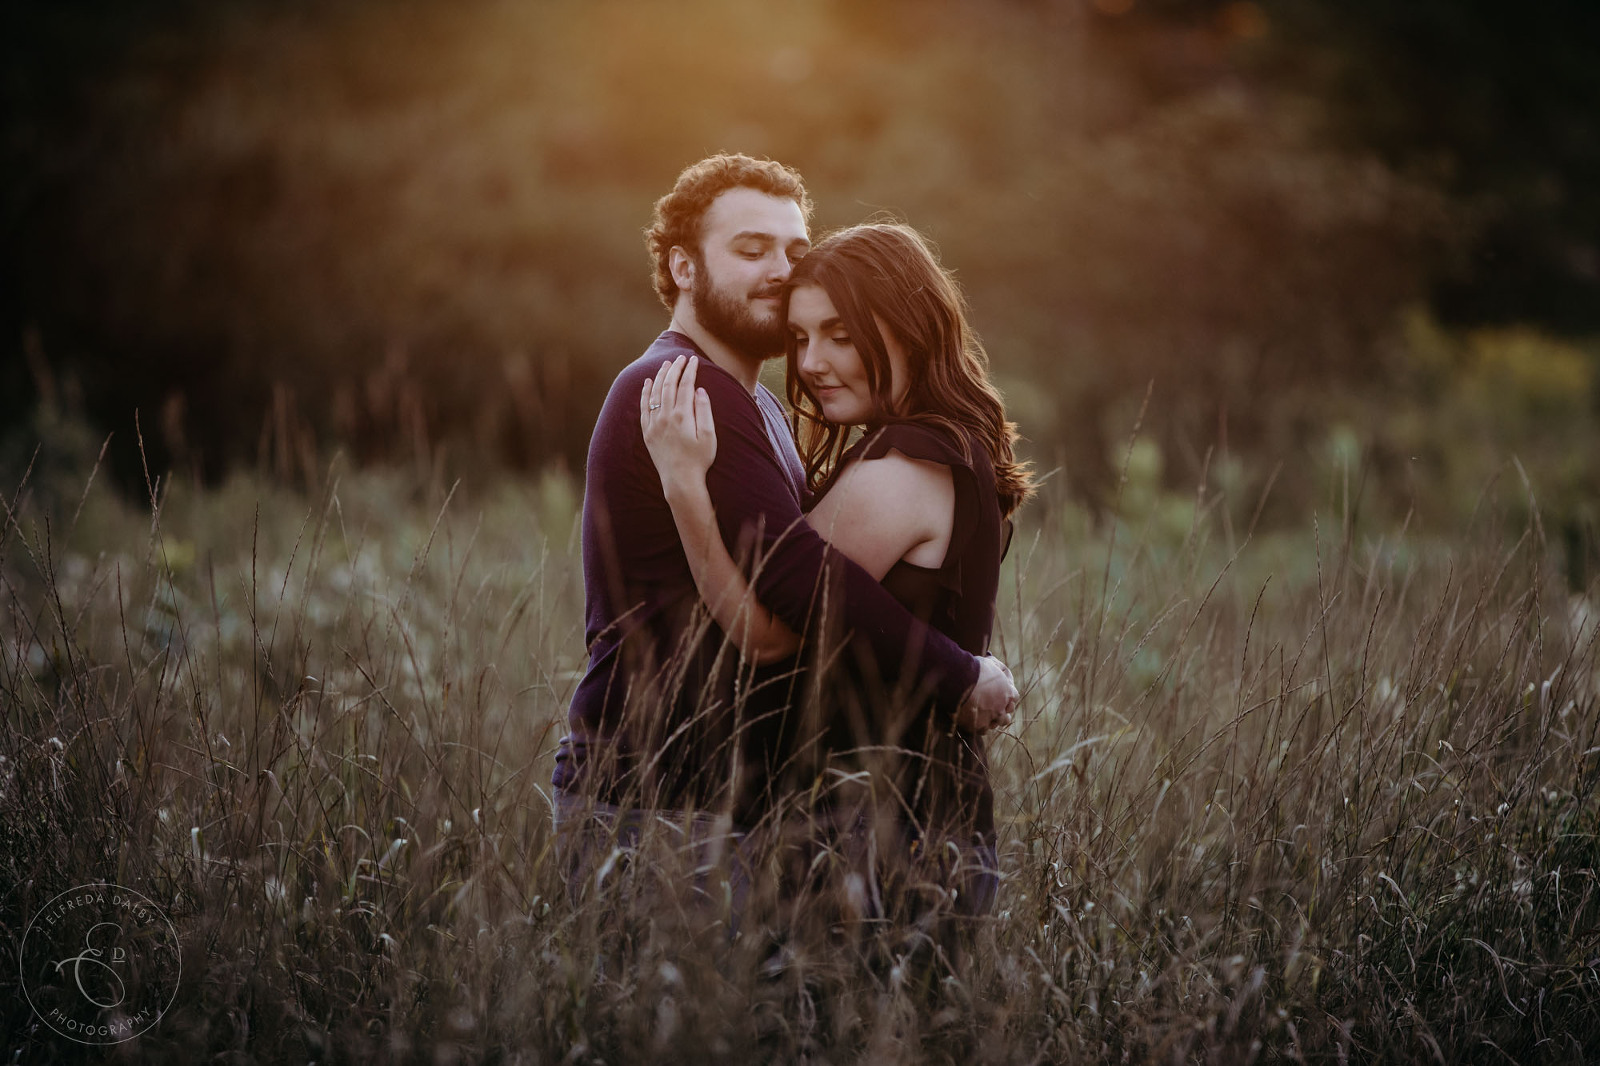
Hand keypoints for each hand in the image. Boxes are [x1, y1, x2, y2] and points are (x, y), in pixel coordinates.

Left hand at [641, 355, 717, 493]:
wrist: (680, 480)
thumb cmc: (699, 460)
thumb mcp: (708, 436)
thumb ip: (704, 410)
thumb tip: (698, 390)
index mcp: (682, 416)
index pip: (685, 386)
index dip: (690, 370)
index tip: (694, 360)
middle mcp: (665, 417)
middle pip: (669, 385)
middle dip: (675, 369)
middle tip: (681, 357)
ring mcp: (654, 424)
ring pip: (655, 393)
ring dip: (660, 376)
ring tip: (666, 365)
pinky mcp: (647, 432)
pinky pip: (644, 407)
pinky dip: (645, 393)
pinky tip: (647, 382)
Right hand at [957, 654, 1017, 732]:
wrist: (957, 681)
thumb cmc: (972, 669)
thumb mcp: (988, 662)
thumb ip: (996, 667)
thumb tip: (998, 667)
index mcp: (1007, 692)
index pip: (1014, 697)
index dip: (1007, 696)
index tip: (1000, 695)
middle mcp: (1002, 707)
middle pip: (1007, 714)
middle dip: (1002, 711)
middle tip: (993, 707)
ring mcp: (991, 718)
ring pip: (998, 723)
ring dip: (993, 720)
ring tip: (984, 716)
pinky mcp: (979, 726)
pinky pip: (984, 730)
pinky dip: (980, 726)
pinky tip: (974, 720)